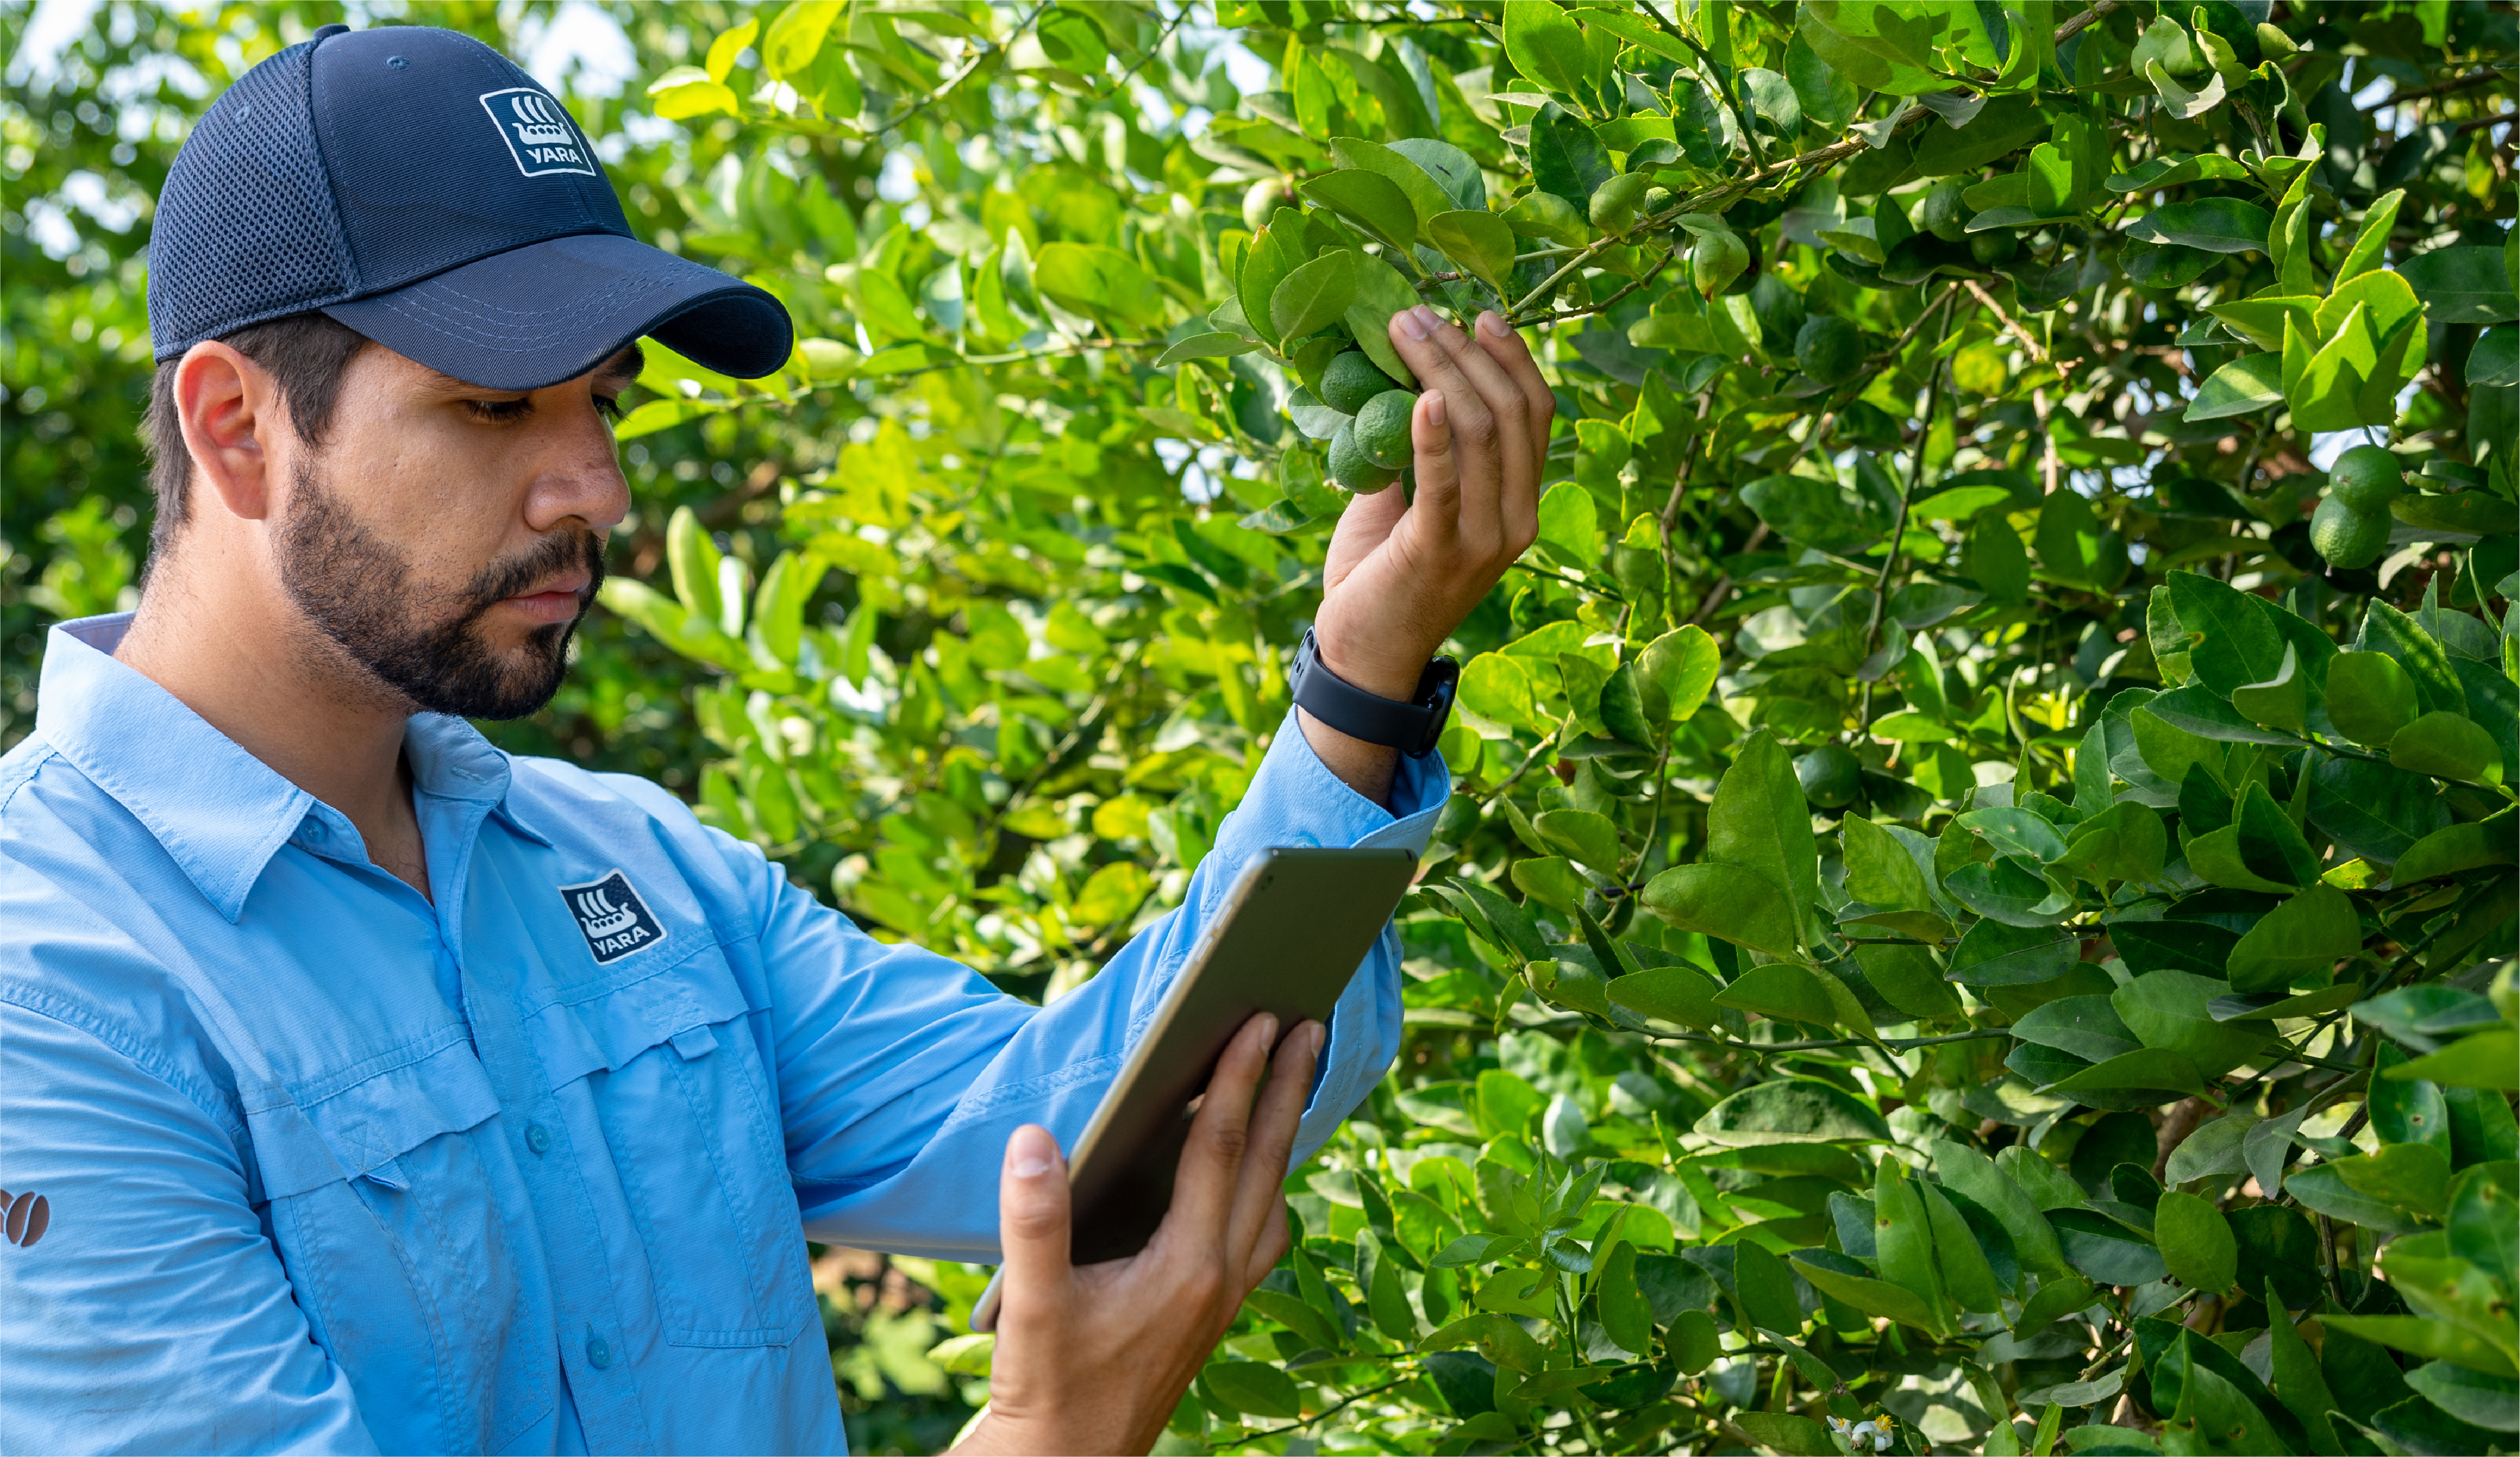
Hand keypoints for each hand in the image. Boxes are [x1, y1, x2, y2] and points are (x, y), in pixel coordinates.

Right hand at [950, 1015, 1323, 1456]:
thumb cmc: (1048, 1387)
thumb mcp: (1028, 1304)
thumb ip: (1032, 1219)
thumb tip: (1034, 1138)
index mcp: (1185, 1267)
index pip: (1221, 1149)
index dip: (1241, 1078)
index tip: (1263, 1019)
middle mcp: (1221, 1279)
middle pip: (1267, 1164)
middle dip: (1288, 1089)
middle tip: (1310, 1021)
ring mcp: (1226, 1298)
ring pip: (1273, 1199)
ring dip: (1283, 1135)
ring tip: (1291, 1082)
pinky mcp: (1216, 1313)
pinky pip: (1261, 1231)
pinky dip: (1265, 1183)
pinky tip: (1253, 1172)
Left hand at [1300, 307, 1551, 801]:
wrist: (1362, 657)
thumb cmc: (1380, 577)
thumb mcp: (1407, 503)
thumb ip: (1417, 452)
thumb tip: (1399, 382)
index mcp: (1519, 505)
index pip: (1535, 416)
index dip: (1514, 360)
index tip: (1478, 315)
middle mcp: (1515, 521)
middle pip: (1510, 414)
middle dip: (1467, 353)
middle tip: (1418, 313)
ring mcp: (1483, 541)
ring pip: (1480, 435)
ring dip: (1441, 372)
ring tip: (1404, 331)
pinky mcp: (1438, 553)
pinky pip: (1445, 483)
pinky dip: (1432, 435)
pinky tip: (1421, 395)